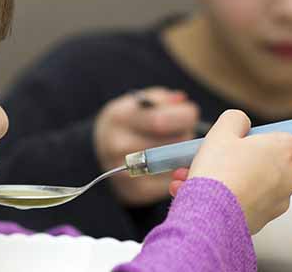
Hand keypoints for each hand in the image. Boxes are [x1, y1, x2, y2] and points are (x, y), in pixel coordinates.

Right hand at [94, 87, 199, 205]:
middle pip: (172, 144)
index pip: (161, 121)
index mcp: (120, 117)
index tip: (188, 114)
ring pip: (174, 164)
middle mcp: (118, 146)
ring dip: (184, 155)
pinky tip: (170, 163)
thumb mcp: (142, 102)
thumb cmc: (132, 120)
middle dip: (186, 136)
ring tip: (175, 146)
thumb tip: (181, 101)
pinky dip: (177, 173)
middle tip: (183, 131)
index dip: (184, 117)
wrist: (103, 149)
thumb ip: (164, 99)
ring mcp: (125, 172)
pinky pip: (171, 182)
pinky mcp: (137, 192)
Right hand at [182, 110, 291, 233]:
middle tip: (219, 158)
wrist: (211, 214)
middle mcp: (289, 180)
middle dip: (246, 161)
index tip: (278, 145)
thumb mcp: (222, 131)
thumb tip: (243, 125)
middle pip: (275, 165)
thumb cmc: (219, 168)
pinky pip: (243, 204)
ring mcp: (276, 204)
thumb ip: (236, 120)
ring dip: (229, 180)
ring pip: (254, 185)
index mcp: (286, 153)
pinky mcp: (261, 222)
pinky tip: (194, 193)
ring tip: (193, 177)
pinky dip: (225, 198)